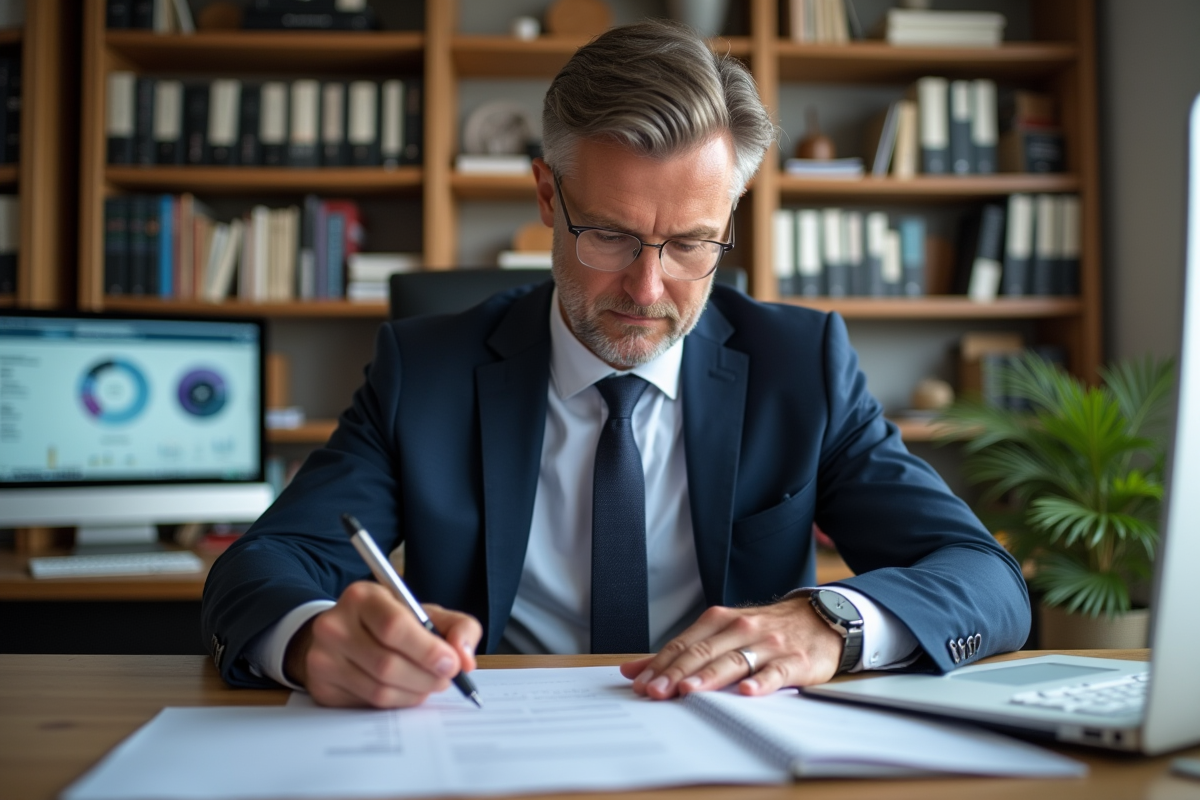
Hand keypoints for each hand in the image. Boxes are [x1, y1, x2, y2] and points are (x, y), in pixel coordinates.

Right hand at [285, 581, 481, 707]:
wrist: (344, 636)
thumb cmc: (392, 623)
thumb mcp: (425, 614)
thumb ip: (458, 627)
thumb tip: (465, 659)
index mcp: (362, 597)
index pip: (394, 626)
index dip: (427, 650)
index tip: (451, 664)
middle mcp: (334, 625)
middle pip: (387, 663)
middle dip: (426, 677)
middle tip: (445, 680)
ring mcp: (323, 658)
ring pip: (379, 690)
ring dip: (414, 693)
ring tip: (427, 684)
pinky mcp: (322, 687)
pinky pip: (368, 705)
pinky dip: (396, 703)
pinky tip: (404, 691)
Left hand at [619, 597, 842, 698]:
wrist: (821, 619)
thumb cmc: (765, 630)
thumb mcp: (723, 633)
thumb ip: (681, 652)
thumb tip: (635, 670)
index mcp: (720, 621)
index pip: (684, 644)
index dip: (661, 665)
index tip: (641, 685)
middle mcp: (742, 629)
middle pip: (703, 652)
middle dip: (676, 673)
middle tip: (656, 692)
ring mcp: (769, 644)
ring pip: (734, 660)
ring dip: (709, 676)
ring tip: (688, 690)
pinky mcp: (795, 660)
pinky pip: (776, 671)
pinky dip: (761, 681)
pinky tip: (746, 691)